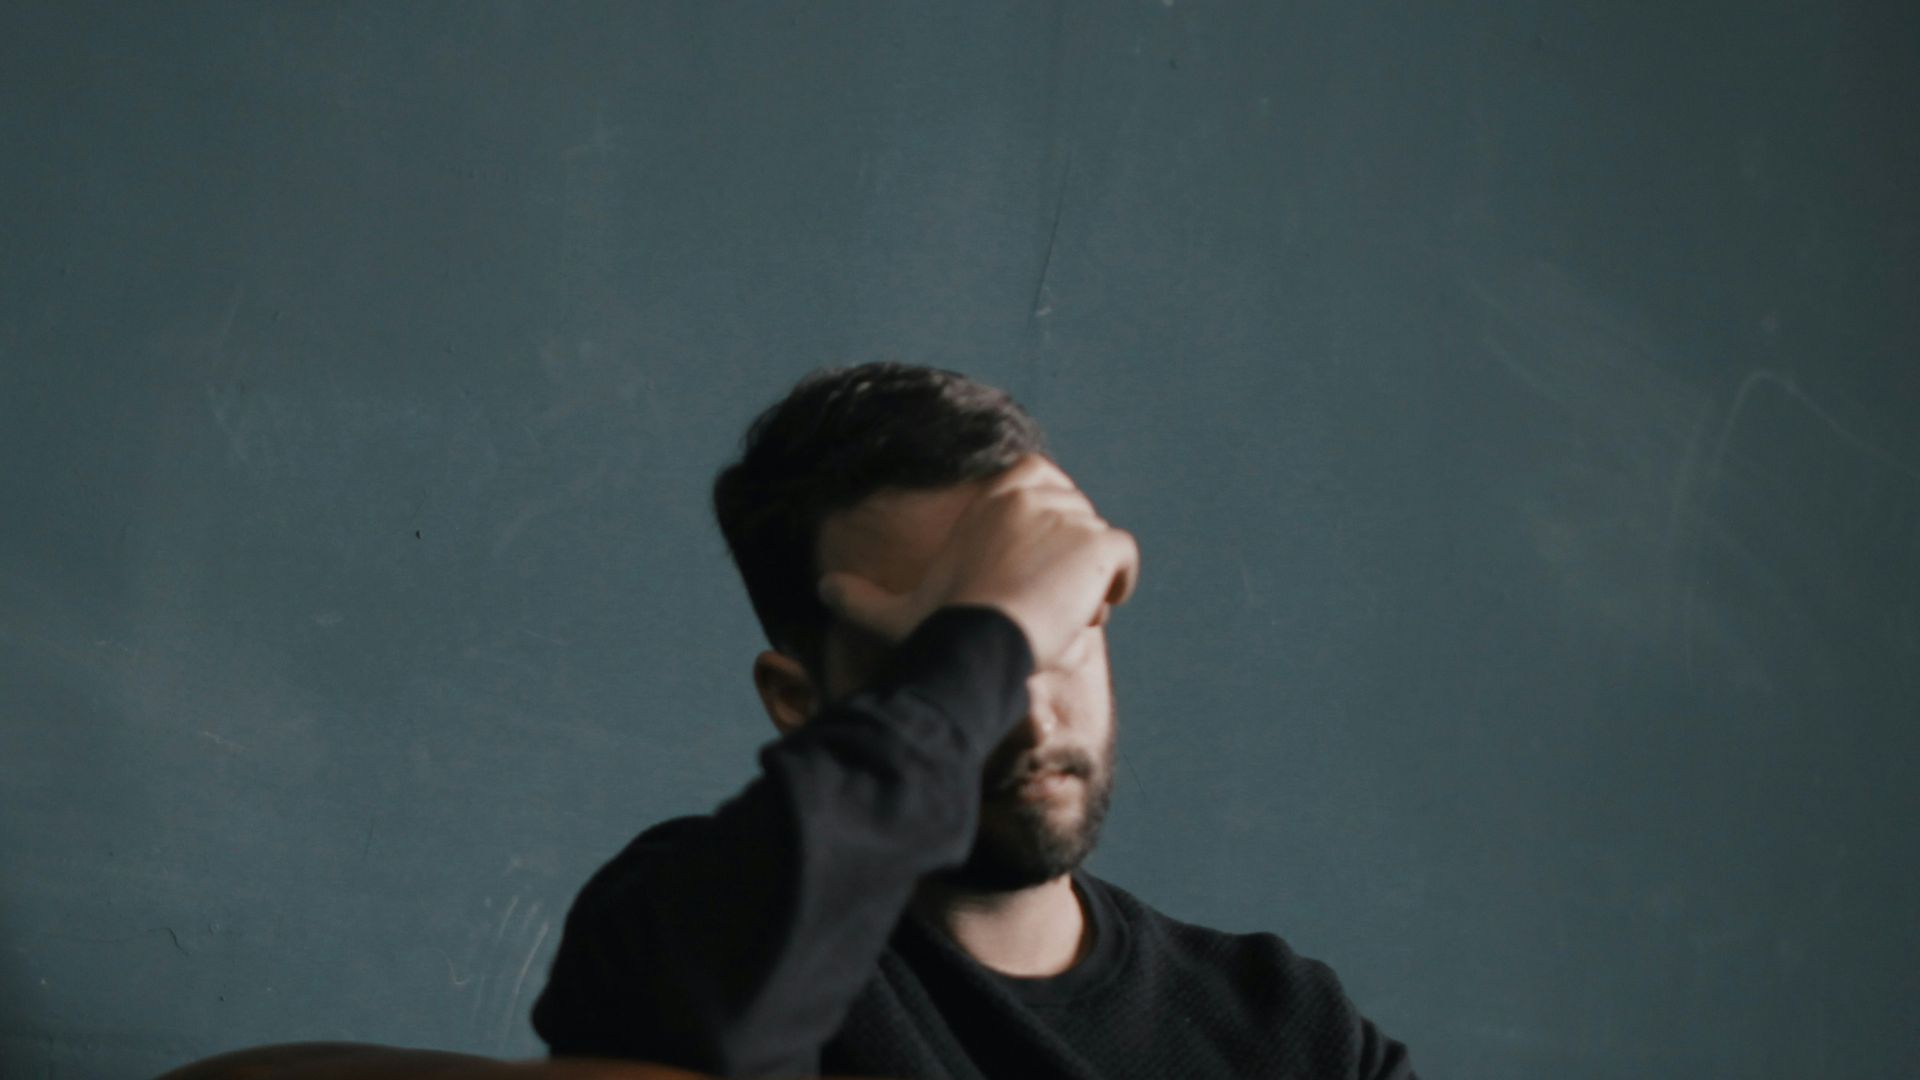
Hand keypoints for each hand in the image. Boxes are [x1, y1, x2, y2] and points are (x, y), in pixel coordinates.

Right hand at [816, 454, 1139, 670]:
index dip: (1043, 527)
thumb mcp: (894, 611)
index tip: (1029, 568)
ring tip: (1059, 617)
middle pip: (1075, 517)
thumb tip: (821, 590)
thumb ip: (859, 598)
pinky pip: (1124, 558)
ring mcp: (1069, 514)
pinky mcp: (1099, 543)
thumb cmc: (937, 627)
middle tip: (1042, 604)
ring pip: (1097, 544)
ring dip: (1087, 580)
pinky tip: (1090, 612)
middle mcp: (1034, 492)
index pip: (1042, 484)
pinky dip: (1117, 584)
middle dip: (1067, 557)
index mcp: (995, 494)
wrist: (977, 641)